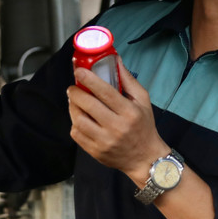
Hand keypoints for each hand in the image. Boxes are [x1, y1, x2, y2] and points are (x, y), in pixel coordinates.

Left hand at [68, 60, 169, 182]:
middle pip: (88, 105)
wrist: (145, 158)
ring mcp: (105, 141)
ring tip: (75, 101)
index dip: (89, 79)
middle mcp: (117, 127)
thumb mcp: (143, 100)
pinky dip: (74, 123)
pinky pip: (77, 134)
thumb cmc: (144, 126)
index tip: (79, 71)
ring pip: (78, 120)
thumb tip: (115, 59)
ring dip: (72, 107)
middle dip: (75, 92)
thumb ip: (128, 80)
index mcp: (129, 112)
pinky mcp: (96, 152)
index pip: (105, 92)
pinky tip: (79, 117)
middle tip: (73, 87)